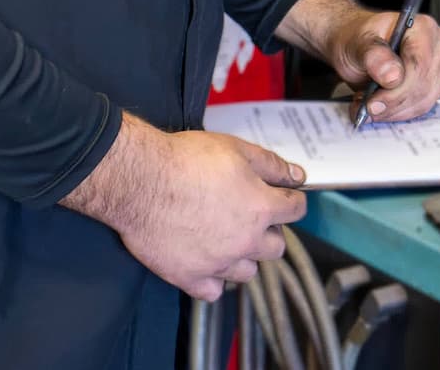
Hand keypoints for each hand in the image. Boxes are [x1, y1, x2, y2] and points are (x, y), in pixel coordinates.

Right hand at [60, 114, 306, 301]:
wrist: (142, 181)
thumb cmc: (186, 160)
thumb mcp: (235, 148)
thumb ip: (271, 164)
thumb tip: (297, 175)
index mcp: (261, 208)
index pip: (295, 210)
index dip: (291, 199)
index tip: (283, 196)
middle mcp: (246, 242)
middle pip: (276, 248)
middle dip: (268, 231)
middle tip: (249, 214)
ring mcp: (219, 264)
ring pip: (247, 272)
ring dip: (243, 256)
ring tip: (225, 236)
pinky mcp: (190, 279)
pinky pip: (214, 291)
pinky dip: (213, 278)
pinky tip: (205, 259)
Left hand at [331, 9, 439, 122]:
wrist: (357, 47)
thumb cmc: (359, 38)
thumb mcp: (357, 41)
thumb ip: (374, 54)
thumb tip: (392, 75)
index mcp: (423, 27)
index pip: (420, 65)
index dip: (398, 89)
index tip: (373, 102)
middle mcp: (437, 46)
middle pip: (424, 86)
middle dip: (393, 103)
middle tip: (367, 108)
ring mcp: (438, 67)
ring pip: (424, 101)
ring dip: (394, 110)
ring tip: (369, 106)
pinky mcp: (433, 86)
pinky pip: (420, 107)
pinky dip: (398, 112)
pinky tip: (380, 108)